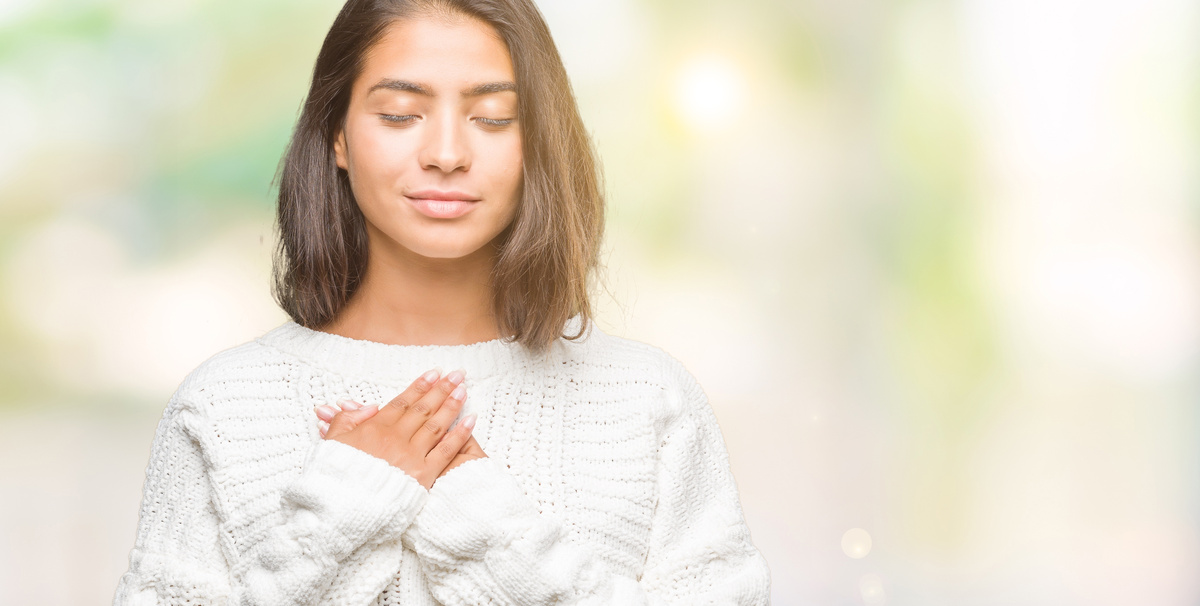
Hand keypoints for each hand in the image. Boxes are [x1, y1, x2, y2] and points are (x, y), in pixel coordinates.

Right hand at [312, 368, 479, 489]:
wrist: (342, 510)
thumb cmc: (336, 479)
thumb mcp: (333, 444)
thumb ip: (347, 420)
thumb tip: (369, 406)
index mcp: (374, 429)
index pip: (402, 402)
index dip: (419, 386)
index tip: (434, 373)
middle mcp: (396, 439)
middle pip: (423, 410)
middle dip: (441, 390)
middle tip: (456, 375)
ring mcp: (411, 457)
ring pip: (436, 425)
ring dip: (452, 406)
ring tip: (464, 390)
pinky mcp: (423, 476)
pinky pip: (446, 451)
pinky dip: (460, 434)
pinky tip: (471, 420)